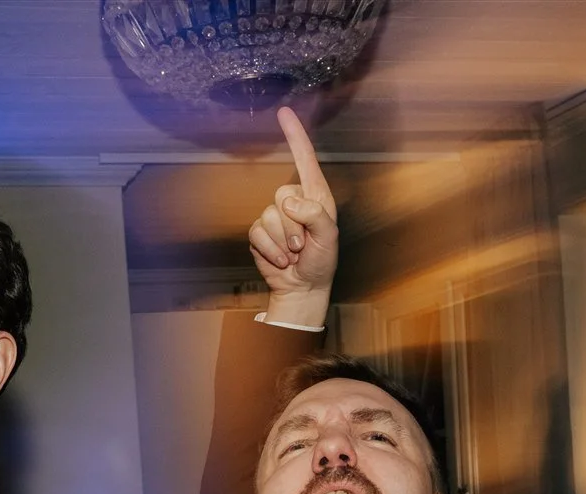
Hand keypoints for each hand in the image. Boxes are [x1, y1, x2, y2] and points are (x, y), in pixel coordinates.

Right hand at [248, 107, 337, 328]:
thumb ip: (314, 214)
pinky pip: (257, 233)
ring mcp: (275, 216)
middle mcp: (295, 201)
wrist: (302, 287)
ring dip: (282, 241)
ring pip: (269, 216)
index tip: (284, 113)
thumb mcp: (328, 237)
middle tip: (303, 244)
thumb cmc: (321, 262)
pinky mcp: (260, 232)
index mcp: (316, 195)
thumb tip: (289, 201)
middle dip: (293, 224)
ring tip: (294, 253)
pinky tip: (281, 259)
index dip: (294, 135)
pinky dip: (270, 250)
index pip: (304, 159)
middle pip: (282, 194)